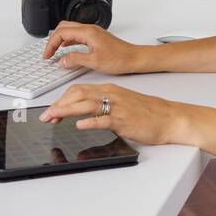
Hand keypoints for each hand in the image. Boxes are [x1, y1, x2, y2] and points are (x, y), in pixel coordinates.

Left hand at [39, 82, 189, 145]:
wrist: (170, 118)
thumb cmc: (149, 113)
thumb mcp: (123, 104)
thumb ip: (104, 108)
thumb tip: (85, 117)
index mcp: (110, 90)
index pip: (79, 90)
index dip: (62, 99)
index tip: (51, 110)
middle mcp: (112, 95)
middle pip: (78, 94)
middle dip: (58, 104)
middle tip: (46, 116)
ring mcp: (117, 107)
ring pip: (85, 104)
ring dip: (65, 111)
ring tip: (52, 118)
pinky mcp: (123, 120)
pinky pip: (103, 119)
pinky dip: (89, 122)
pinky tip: (79, 126)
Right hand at [41, 21, 140, 74]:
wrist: (134, 58)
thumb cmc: (120, 58)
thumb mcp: (94, 62)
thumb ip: (75, 60)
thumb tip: (61, 60)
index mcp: (87, 32)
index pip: (61, 33)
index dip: (51, 44)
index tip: (47, 55)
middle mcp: (90, 29)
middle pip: (63, 27)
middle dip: (53, 39)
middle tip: (48, 52)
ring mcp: (93, 33)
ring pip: (70, 30)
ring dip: (60, 39)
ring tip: (54, 52)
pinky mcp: (96, 38)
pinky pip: (77, 35)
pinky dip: (68, 41)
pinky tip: (67, 49)